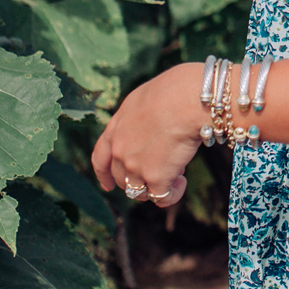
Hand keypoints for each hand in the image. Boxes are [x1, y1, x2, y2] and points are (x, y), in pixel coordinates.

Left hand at [91, 61, 204, 215]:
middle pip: (123, 179)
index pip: (100, 158)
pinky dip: (172, 193)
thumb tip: (151, 127)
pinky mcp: (156, 178)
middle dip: (140, 178)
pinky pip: (161, 198)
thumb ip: (138, 118)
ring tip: (177, 172)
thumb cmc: (175, 90)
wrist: (187, 100)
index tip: (108, 185)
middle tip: (163, 166)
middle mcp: (121, 150)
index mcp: (116, 128)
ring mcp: (136, 166)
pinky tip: (182, 181)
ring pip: (140, 192)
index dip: (104, 175)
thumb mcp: (144, 99)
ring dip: (156, 186)